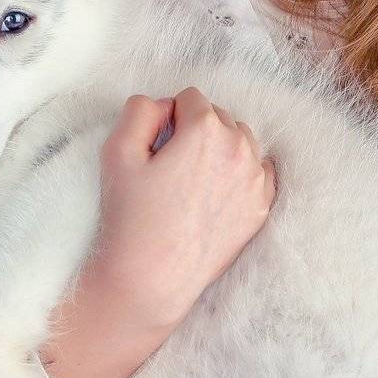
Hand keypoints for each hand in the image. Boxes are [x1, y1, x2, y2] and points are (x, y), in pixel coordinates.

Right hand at [93, 88, 277, 331]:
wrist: (153, 279)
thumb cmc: (132, 218)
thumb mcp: (117, 152)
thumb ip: (140, 110)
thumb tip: (164, 105)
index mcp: (206, 129)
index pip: (190, 98)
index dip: (168, 118)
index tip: (157, 148)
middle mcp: (239, 149)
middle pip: (219, 116)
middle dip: (196, 131)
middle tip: (171, 167)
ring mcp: (256, 180)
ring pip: (241, 141)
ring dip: (220, 149)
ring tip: (192, 181)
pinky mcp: (261, 207)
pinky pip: (259, 171)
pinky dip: (241, 173)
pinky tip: (216, 193)